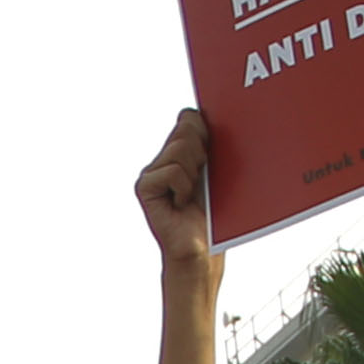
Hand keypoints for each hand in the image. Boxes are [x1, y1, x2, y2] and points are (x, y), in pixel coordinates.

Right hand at [136, 107, 217, 270]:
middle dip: (203, 152)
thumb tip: (199, 115)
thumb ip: (208, 141)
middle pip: (186, 128)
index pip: (190, 117)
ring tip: (191, 194)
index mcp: (181, 150)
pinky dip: (184, 187)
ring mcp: (152, 172)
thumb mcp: (218, 169)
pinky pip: (173, 171)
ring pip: (181, 148)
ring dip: (194, 173)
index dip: (205, 130)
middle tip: (203, 180)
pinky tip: (181, 204)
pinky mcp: (145, 187)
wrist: (203, 248)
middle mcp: (163, 158)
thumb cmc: (216, 213)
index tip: (211, 154)